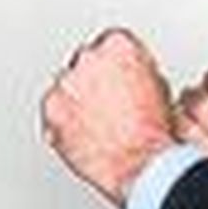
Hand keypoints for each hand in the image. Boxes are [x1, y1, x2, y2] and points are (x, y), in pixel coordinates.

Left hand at [41, 28, 177, 207]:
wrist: (143, 164)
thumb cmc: (153, 132)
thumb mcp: (157, 85)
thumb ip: (133, 70)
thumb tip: (123, 75)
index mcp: (118, 44)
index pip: (108, 44)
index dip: (114, 67)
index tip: (116, 80)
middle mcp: (88, 58)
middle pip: (83, 63)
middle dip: (92, 82)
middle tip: (107, 106)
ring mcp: (66, 83)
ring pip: (65, 88)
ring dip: (76, 102)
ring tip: (97, 125)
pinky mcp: (50, 109)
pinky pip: (52, 113)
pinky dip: (61, 124)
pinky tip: (82, 135)